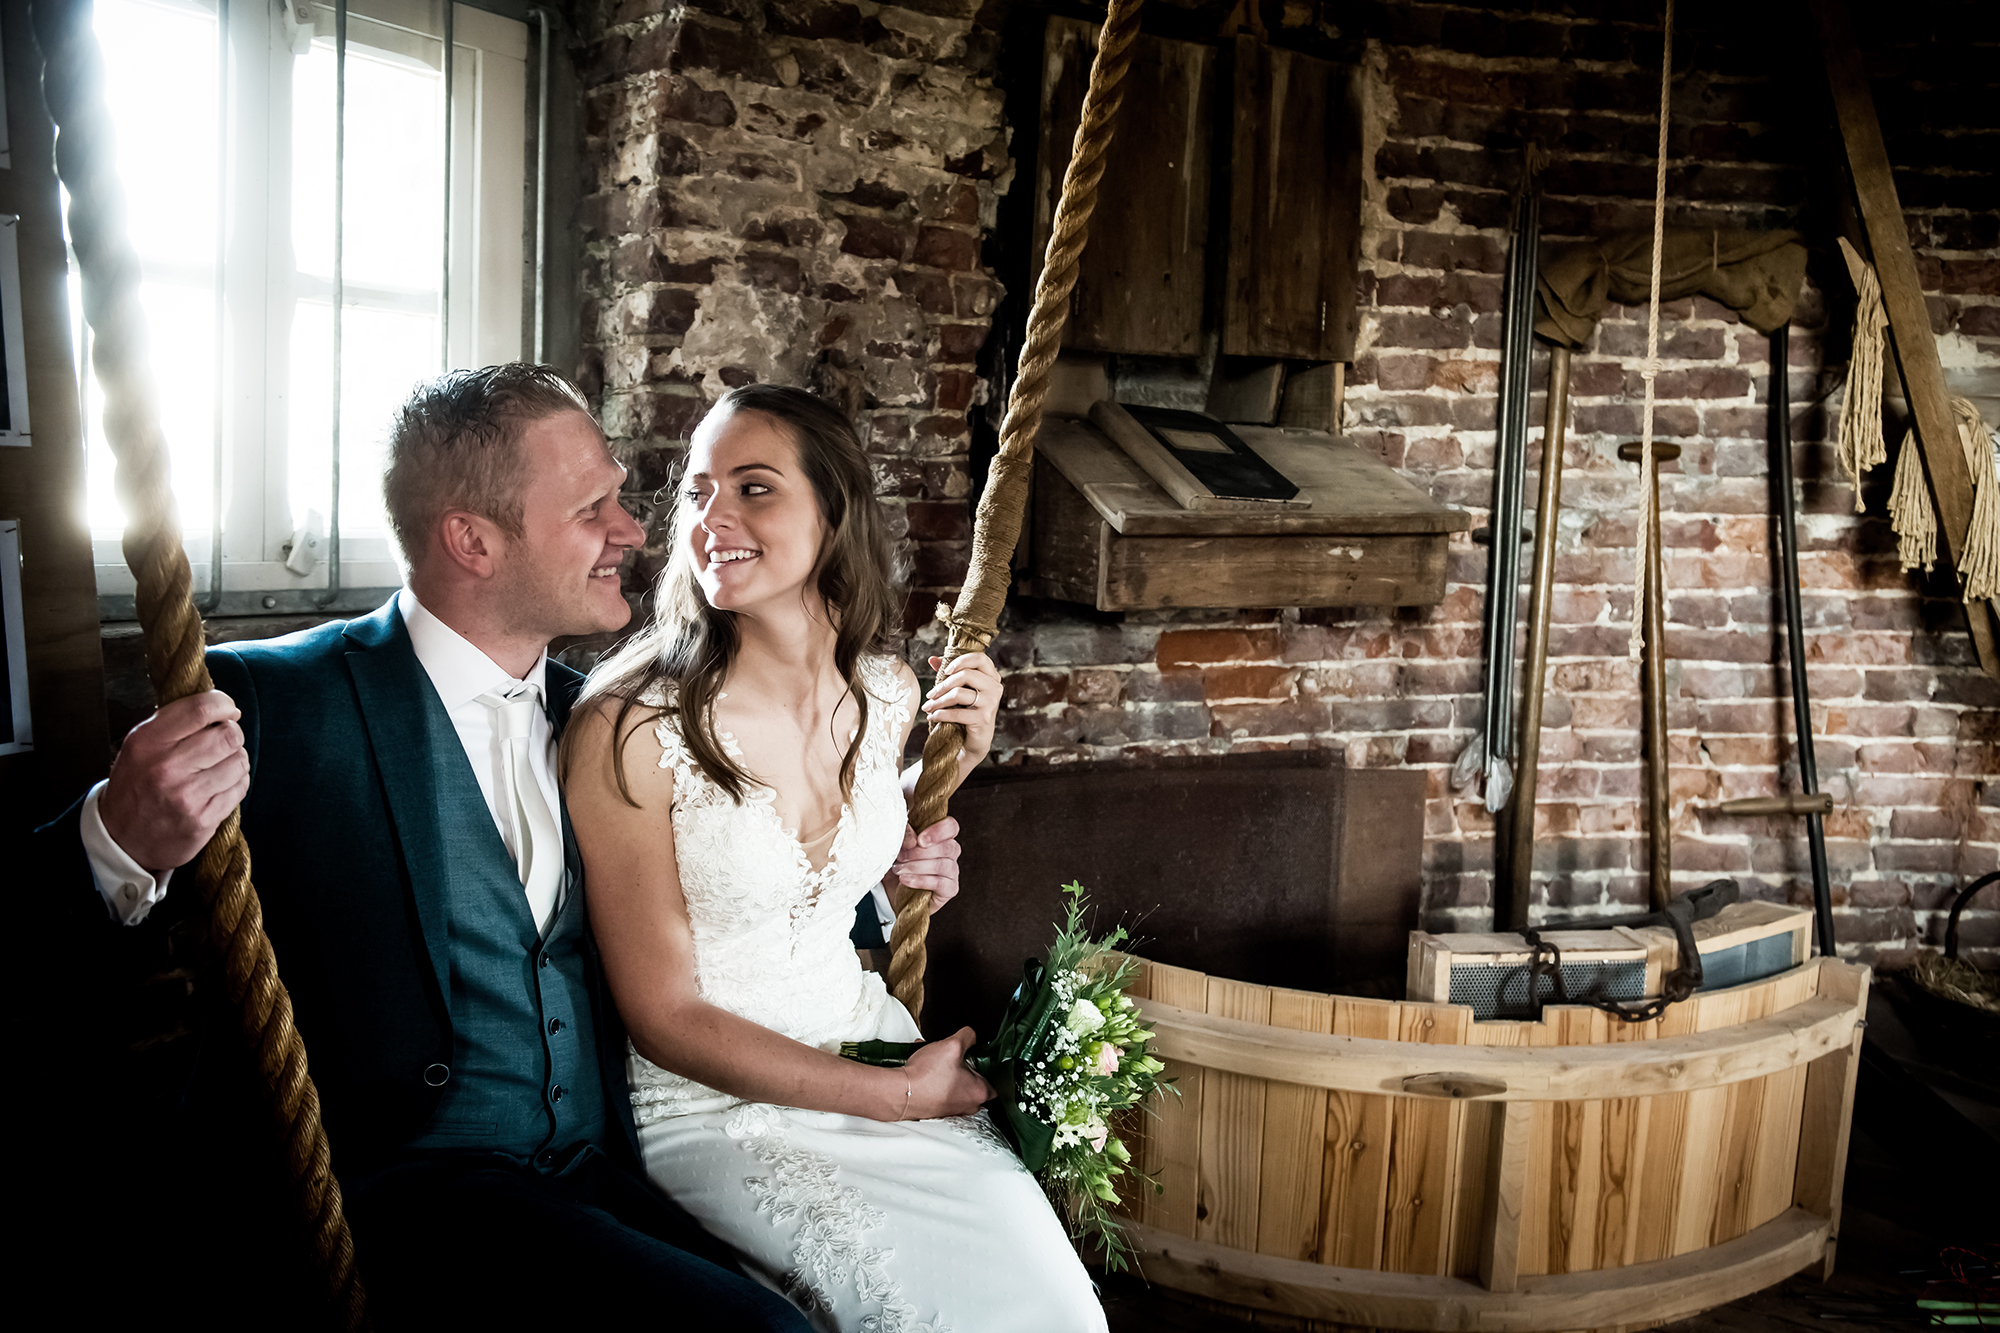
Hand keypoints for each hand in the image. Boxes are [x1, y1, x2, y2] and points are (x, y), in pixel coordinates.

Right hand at [98, 690, 249, 872]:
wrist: (120, 839)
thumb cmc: (136, 785)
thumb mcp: (139, 746)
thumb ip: (175, 724)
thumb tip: (223, 708)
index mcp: (147, 742)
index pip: (200, 709)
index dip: (224, 704)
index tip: (228, 710)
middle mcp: (166, 767)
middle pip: (229, 735)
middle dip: (232, 736)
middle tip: (222, 743)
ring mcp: (186, 795)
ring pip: (240, 761)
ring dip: (235, 761)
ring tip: (216, 768)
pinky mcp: (202, 819)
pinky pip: (240, 788)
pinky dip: (236, 784)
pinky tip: (217, 787)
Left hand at [888, 817, 960, 914]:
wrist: (891, 889)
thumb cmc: (897, 863)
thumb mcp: (897, 845)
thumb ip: (905, 835)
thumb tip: (912, 838)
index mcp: (940, 836)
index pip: (951, 826)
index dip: (938, 831)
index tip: (920, 840)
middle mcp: (950, 852)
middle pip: (947, 847)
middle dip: (919, 852)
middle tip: (900, 856)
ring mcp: (952, 871)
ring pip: (942, 865)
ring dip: (916, 867)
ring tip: (899, 869)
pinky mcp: (950, 889)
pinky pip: (939, 883)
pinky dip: (920, 880)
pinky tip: (905, 880)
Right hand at [902, 1026, 991, 1118]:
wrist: (901, 1093)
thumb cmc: (926, 1077)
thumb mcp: (952, 1045)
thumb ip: (967, 1036)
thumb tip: (971, 1035)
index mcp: (979, 1092)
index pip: (994, 1079)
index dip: (985, 1064)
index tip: (976, 1056)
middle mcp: (968, 1105)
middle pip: (972, 1080)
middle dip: (962, 1065)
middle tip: (952, 1057)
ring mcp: (951, 1109)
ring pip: (955, 1083)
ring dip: (946, 1070)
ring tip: (934, 1058)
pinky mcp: (936, 1109)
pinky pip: (941, 1089)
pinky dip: (935, 1078)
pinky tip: (925, 1066)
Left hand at [922, 651, 1000, 765]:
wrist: (976, 739)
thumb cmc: (968, 711)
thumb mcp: (960, 689)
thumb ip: (949, 672)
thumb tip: (932, 659)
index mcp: (992, 677)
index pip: (980, 658)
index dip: (961, 661)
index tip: (946, 670)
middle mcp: (995, 687)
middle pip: (965, 675)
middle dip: (943, 685)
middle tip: (930, 694)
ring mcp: (991, 703)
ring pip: (958, 693)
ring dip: (938, 701)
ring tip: (928, 706)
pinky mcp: (984, 718)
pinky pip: (957, 713)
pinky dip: (940, 714)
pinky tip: (932, 716)